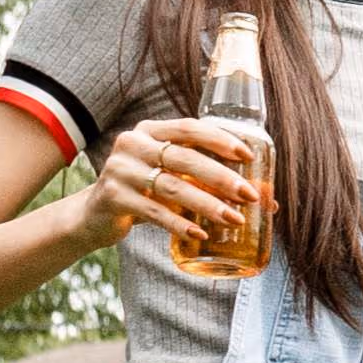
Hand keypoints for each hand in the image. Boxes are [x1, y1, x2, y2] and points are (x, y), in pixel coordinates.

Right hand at [95, 115, 263, 253]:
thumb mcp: (170, 179)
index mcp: (149, 131)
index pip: (189, 127)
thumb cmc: (144, 193)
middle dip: (222, 177)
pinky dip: (180, 224)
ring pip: (172, 187)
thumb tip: (268, 200)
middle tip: (250, 195)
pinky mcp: (113, 198)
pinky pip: (154, 212)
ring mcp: (120, 170)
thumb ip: (207, 182)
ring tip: (234, 219)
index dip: (219, 139)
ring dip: (207, 205)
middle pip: (185, 158)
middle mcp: (132, 144)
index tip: (247, 156)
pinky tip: (201, 235)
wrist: (94, 216)